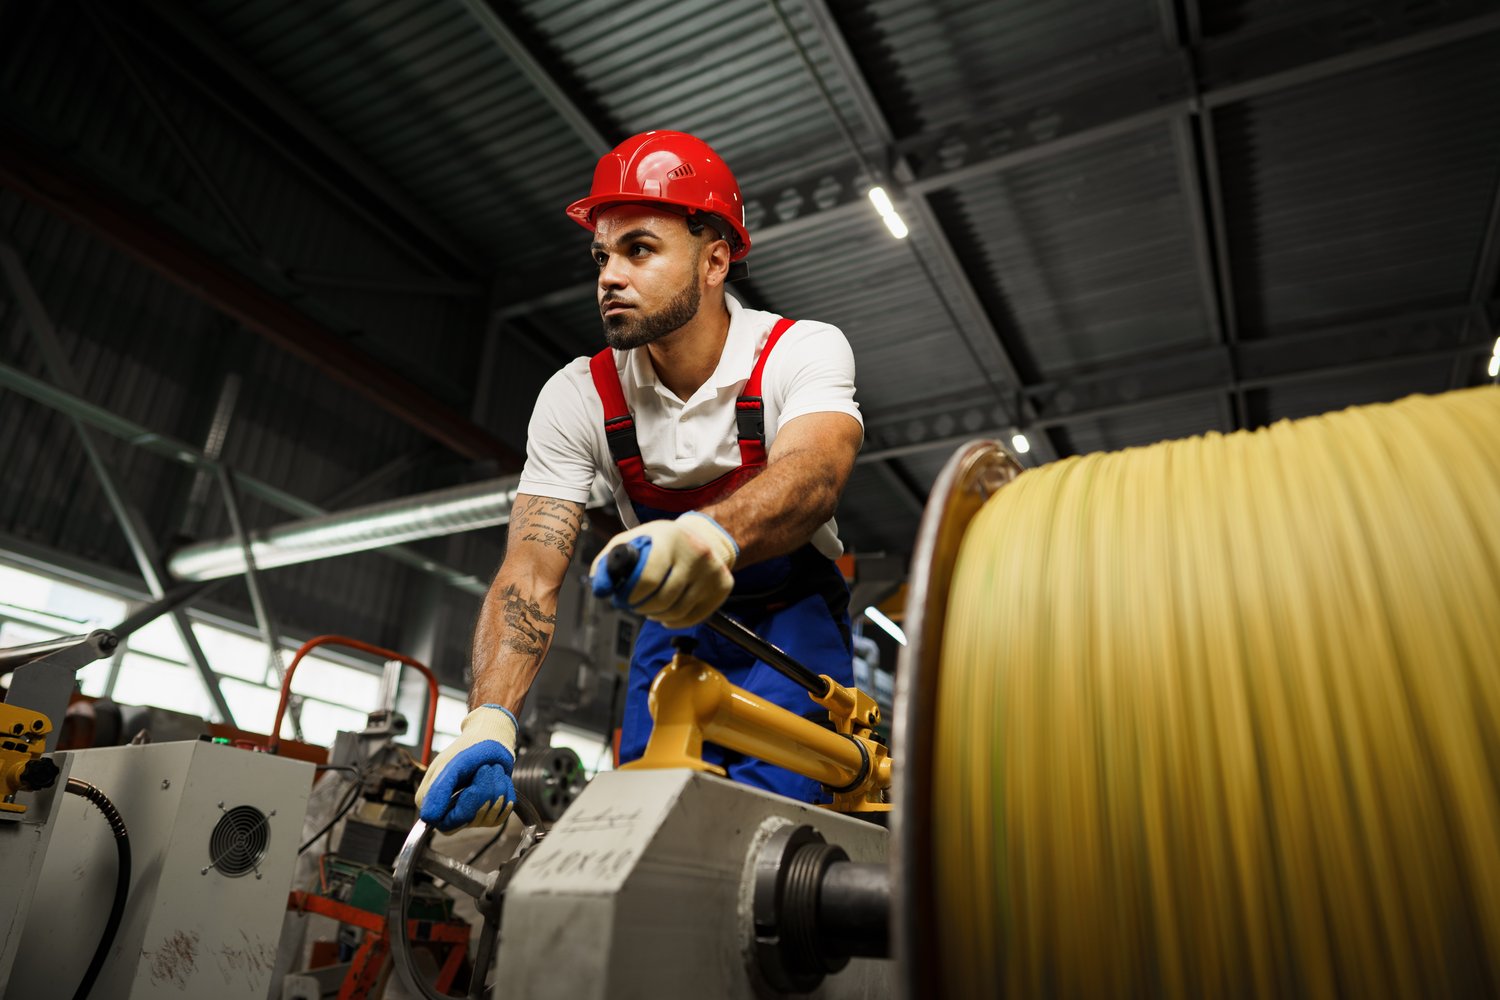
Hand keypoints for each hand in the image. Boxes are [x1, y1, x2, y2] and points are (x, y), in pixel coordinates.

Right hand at [415, 705, 518, 832]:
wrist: (491, 739)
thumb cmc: (468, 748)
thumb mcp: (450, 765)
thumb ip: (438, 790)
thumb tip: (428, 818)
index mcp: (432, 800)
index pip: (446, 825)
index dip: (464, 809)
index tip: (472, 788)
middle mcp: (449, 811)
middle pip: (469, 821)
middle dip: (483, 794)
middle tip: (486, 769)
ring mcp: (469, 813)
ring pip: (487, 818)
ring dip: (496, 789)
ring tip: (493, 769)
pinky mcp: (488, 813)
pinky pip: (500, 816)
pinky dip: (505, 795)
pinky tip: (501, 780)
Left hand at [589, 512, 737, 627]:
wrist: (705, 537)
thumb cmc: (663, 542)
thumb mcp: (635, 540)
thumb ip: (610, 561)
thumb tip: (600, 589)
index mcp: (669, 538)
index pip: (648, 578)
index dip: (631, 596)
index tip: (622, 599)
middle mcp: (695, 553)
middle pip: (663, 599)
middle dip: (642, 607)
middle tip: (633, 605)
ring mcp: (712, 571)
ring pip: (677, 612)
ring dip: (657, 615)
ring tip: (649, 608)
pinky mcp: (723, 586)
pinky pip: (694, 618)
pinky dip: (675, 621)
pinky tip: (666, 614)